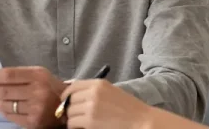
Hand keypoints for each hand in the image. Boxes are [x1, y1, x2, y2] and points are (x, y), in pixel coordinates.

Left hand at [0, 66, 65, 127]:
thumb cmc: (50, 87)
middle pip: (5, 91)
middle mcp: (37, 91)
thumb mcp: (39, 74)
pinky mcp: (33, 122)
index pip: (9, 75)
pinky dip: (2, 111)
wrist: (69, 106)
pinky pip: (11, 116)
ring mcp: (35, 108)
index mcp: (38, 76)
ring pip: (6, 105)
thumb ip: (20, 75)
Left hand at [62, 80, 206, 128]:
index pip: (72, 87)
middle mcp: (92, 93)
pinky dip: (75, 127)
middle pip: (69, 100)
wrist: (141, 122)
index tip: (67, 103)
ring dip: (73, 119)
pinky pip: (72, 124)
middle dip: (70, 109)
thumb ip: (93, 92)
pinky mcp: (89, 121)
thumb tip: (71, 97)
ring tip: (83, 123)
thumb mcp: (111, 92)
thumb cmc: (128, 110)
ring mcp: (90, 107)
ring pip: (69, 113)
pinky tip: (85, 128)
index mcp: (98, 84)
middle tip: (76, 116)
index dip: (67, 96)